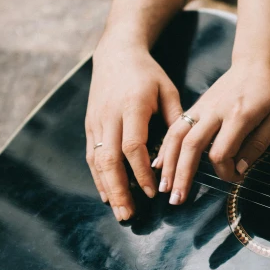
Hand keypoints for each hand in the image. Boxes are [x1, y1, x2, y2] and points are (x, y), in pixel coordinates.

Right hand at [85, 42, 181, 220]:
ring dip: (107, 189)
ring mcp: (96, 122)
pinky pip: (91, 156)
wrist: (116, 54)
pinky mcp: (89, 126)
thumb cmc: (148, 74)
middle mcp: (109, 116)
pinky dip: (98, 178)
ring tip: (119, 212)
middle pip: (109, 159)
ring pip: (97, 161)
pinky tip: (107, 195)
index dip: (141, 171)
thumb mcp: (168, 91)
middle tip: (129, 215)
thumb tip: (179, 154)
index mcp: (131, 106)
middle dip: (119, 190)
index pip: (132, 145)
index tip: (152, 191)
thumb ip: (175, 120)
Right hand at [155, 62, 269, 205]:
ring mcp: (201, 108)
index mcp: (238, 115)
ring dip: (168, 164)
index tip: (235, 177)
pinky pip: (174, 129)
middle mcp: (215, 111)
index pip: (221, 152)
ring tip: (163, 188)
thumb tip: (238, 170)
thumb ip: (257, 145)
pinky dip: (164, 148)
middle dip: (182, 175)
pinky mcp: (195, 107)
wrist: (255, 64)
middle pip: (192, 145)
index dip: (225, 171)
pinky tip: (158, 166)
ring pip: (177, 136)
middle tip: (176, 200)